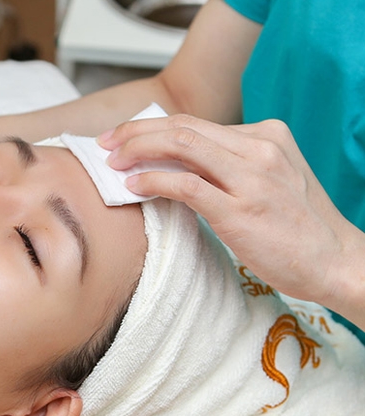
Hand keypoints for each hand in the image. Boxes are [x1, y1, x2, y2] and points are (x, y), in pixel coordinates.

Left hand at [99, 114, 363, 318]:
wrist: (338, 262)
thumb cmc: (298, 226)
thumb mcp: (270, 179)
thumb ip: (230, 165)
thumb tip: (177, 164)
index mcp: (265, 136)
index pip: (194, 123)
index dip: (152, 127)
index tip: (124, 137)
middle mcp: (259, 148)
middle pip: (182, 127)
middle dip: (135, 132)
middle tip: (106, 144)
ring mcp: (251, 177)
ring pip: (181, 146)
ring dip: (137, 150)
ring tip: (112, 161)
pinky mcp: (241, 208)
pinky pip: (186, 184)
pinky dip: (153, 180)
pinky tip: (132, 185)